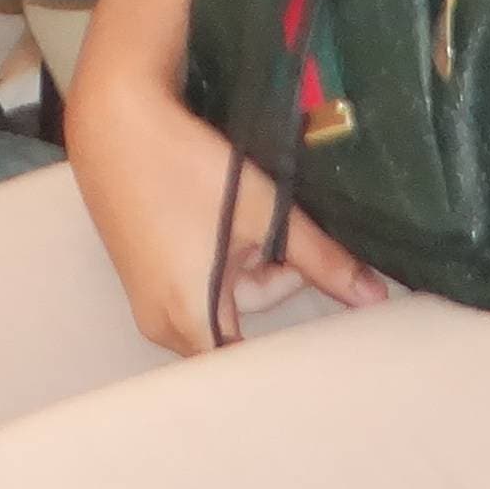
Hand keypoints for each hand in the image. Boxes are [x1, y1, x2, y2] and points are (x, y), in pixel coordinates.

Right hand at [70, 71, 385, 357]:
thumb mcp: (262, 212)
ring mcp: (144, 298)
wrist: (114, 120)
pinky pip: (192, 287)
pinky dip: (214, 261)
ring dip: (240, 270)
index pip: (248, 368)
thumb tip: (375, 297)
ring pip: (217, 303)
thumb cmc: (185, 168)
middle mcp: (160, 321)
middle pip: (237, 328)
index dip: (286, 355)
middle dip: (267, 285)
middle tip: (273, 238)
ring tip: (238, 218)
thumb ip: (322, 261)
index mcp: (190, 317)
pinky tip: (211, 218)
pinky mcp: (138, 272)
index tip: (314, 333)